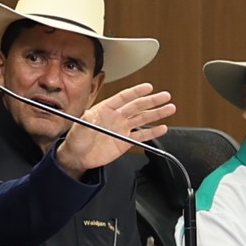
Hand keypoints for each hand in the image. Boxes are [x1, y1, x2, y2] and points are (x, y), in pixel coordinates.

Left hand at [50, 81, 176, 174]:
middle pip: (137, 106)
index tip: (148, 87)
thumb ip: (85, 121)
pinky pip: (141, 136)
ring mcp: (122, 128)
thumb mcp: (78, 128)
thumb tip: (89, 114)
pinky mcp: (125, 142)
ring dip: (156, 114)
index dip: (136, 92)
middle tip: (165, 96)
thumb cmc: (75, 140)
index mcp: (105, 109)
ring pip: (142, 119)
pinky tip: (162, 128)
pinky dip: (152, 132)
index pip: (124, 97)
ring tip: (169, 109)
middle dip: (152, 101)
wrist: (78, 158)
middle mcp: (116, 116)